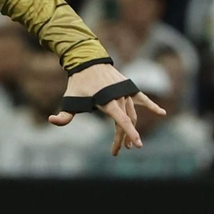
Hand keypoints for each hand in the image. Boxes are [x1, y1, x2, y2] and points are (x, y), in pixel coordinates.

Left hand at [48, 62, 165, 155]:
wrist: (89, 62)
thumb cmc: (78, 83)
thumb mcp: (70, 100)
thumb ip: (63, 115)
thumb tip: (51, 120)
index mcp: (108, 102)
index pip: (122, 121)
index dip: (130, 134)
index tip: (137, 144)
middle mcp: (120, 97)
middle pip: (126, 122)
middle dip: (123, 138)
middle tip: (118, 151)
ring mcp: (126, 92)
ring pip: (132, 114)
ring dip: (131, 129)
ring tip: (127, 143)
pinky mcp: (130, 88)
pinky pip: (143, 99)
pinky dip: (152, 106)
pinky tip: (162, 113)